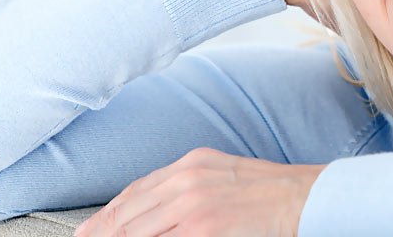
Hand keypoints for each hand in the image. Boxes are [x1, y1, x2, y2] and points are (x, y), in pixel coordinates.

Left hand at [74, 147, 326, 236]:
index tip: (88, 231)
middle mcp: (187, 178)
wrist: (305, 196)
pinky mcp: (202, 228)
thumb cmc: (271, 191)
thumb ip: (190, 187)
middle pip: (128, 212)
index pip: (136, 190)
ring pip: (136, 230)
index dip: (106, 214)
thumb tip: (159, 209)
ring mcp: (192, 204)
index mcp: (192, 163)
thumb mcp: (225, 175)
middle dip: (100, 233)